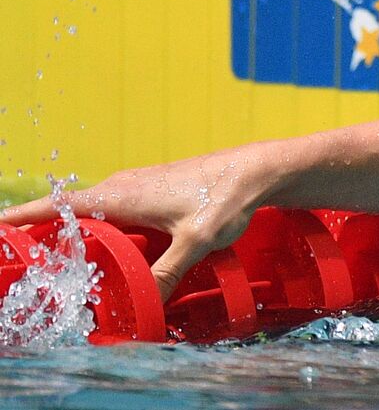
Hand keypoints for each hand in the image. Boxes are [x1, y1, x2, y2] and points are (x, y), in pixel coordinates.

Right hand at [0, 148, 271, 300]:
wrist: (257, 171)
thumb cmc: (225, 198)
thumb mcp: (194, 243)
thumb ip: (166, 274)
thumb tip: (146, 306)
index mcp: (119, 195)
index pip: (56, 206)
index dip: (22, 218)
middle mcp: (121, 187)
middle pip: (70, 214)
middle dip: (47, 236)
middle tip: (29, 262)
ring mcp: (137, 187)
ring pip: (95, 215)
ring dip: (79, 235)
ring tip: (61, 262)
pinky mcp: (153, 191)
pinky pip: (116, 214)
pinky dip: (105, 230)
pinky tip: (110, 251)